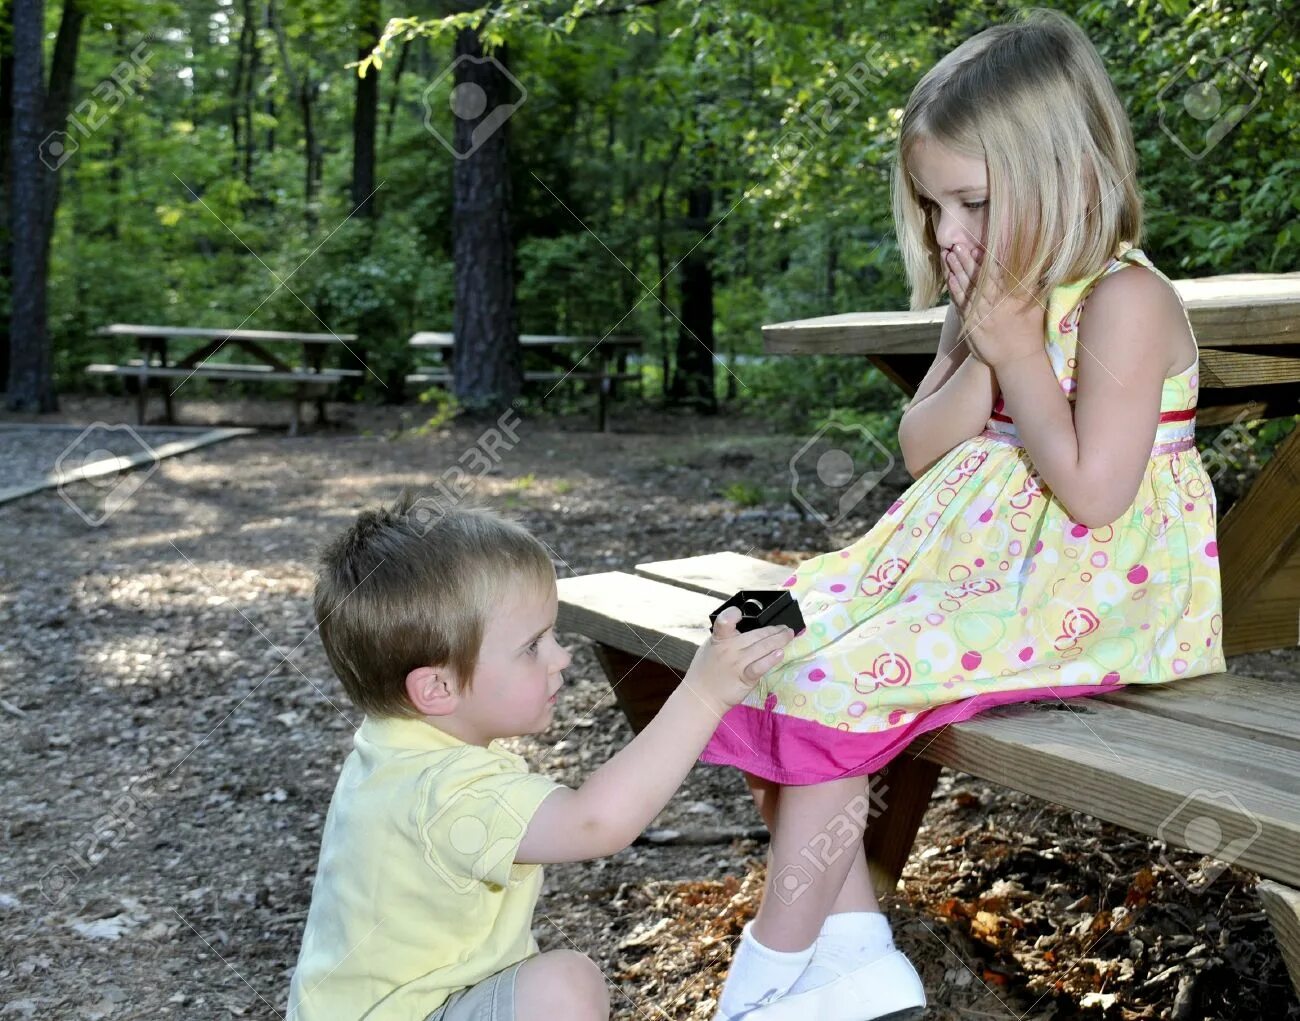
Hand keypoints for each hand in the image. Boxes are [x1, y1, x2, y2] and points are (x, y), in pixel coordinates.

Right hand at [685, 606, 792, 711]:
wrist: (701, 696)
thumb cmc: (705, 670)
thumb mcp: (710, 647)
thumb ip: (724, 636)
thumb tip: (743, 627)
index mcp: (719, 638)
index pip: (724, 621)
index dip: (732, 614)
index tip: (740, 613)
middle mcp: (729, 649)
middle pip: (756, 635)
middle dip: (773, 629)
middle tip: (785, 628)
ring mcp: (738, 663)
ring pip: (762, 648)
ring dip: (779, 640)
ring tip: (789, 635)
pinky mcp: (745, 678)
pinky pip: (760, 666)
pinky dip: (771, 659)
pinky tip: (780, 653)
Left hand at [945, 243, 1044, 368]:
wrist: (1018, 358)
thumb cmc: (1030, 331)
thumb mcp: (1037, 305)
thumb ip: (1032, 286)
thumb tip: (1033, 265)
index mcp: (1013, 296)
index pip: (997, 274)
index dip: (985, 260)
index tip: (976, 247)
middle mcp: (998, 303)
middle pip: (980, 278)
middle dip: (967, 261)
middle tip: (957, 246)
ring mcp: (984, 314)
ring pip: (969, 289)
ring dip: (958, 271)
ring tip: (949, 256)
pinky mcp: (974, 325)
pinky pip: (963, 305)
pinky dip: (956, 292)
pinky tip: (950, 279)